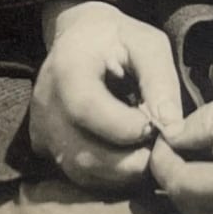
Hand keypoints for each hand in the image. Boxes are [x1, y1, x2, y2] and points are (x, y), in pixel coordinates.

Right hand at [28, 0, 182, 191]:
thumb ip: (160, 80)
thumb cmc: (118, 39)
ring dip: (121, 173)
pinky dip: (107, 176)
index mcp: (67, 67)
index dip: (125, 127)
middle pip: (82, 153)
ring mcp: (40, 128)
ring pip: (80, 172)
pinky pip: (76, 175)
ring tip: (144, 152)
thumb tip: (171, 127)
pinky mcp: (44, 146)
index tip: (155, 127)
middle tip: (157, 148)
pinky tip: (127, 156)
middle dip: (129, 161)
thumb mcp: (146, 44)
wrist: (79, 37)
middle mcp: (45, 102)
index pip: (87, 109)